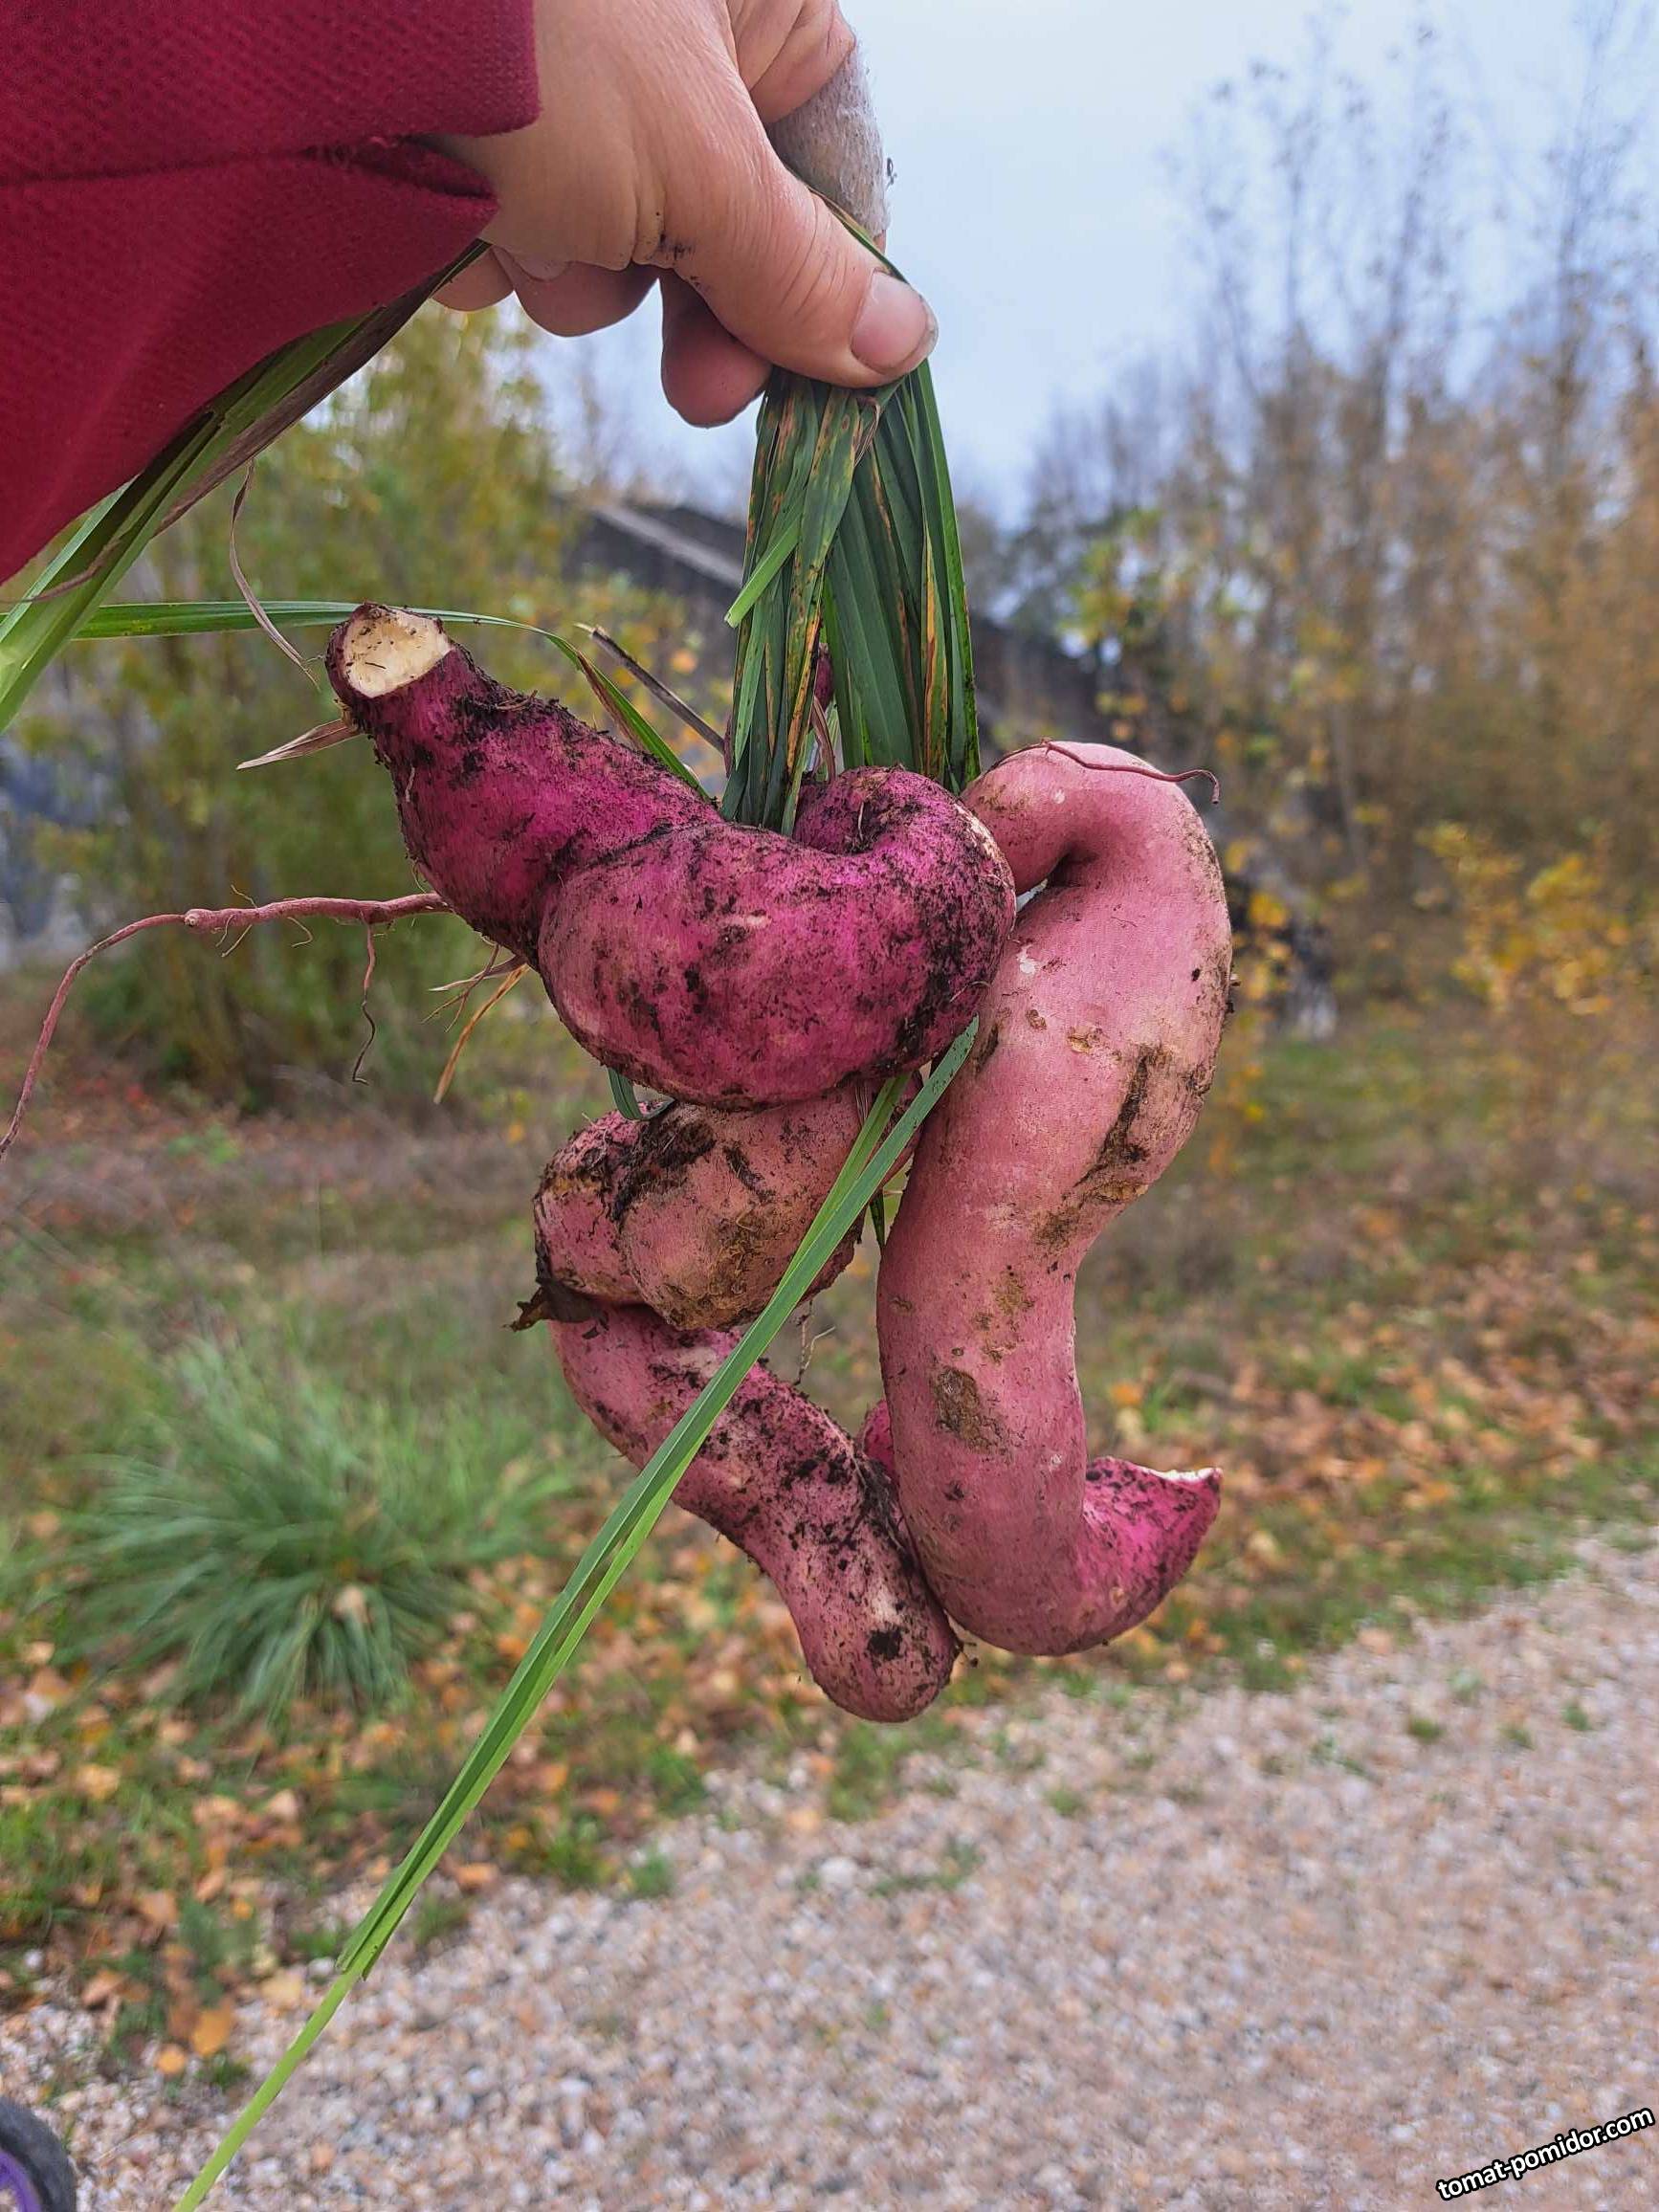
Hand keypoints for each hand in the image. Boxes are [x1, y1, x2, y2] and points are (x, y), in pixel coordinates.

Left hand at [434, 0, 933, 424]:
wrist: (307, 16)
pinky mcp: (471, 116)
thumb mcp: (698, 170)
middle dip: (690, 298)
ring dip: (575, 265)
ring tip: (522, 222)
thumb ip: (798, 271)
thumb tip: (904, 350)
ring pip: (615, 228)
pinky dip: (494, 240)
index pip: (834, 156)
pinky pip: (519, 214)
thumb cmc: (539, 44)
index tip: (813, 378)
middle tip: (696, 392)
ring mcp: (564, 70)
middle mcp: (664, 27)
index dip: (825, 278)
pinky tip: (453, 211)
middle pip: (725, 212)